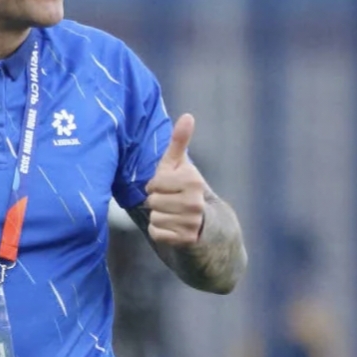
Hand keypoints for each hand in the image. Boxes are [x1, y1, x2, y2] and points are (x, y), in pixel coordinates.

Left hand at [145, 114, 205, 247]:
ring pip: (154, 217)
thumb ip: (180, 141)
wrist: (205, 225)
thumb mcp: (180, 165)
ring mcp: (191, 223)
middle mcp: (195, 202)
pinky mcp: (185, 241)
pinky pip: (156, 233)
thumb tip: (187, 116)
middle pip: (152, 201)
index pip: (154, 183)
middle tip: (171, 203)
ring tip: (173, 215)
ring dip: (158, 217)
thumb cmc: (184, 189)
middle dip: (156, 202)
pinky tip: (172, 229)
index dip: (156, 185)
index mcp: (193, 181)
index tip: (167, 187)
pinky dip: (159, 232)